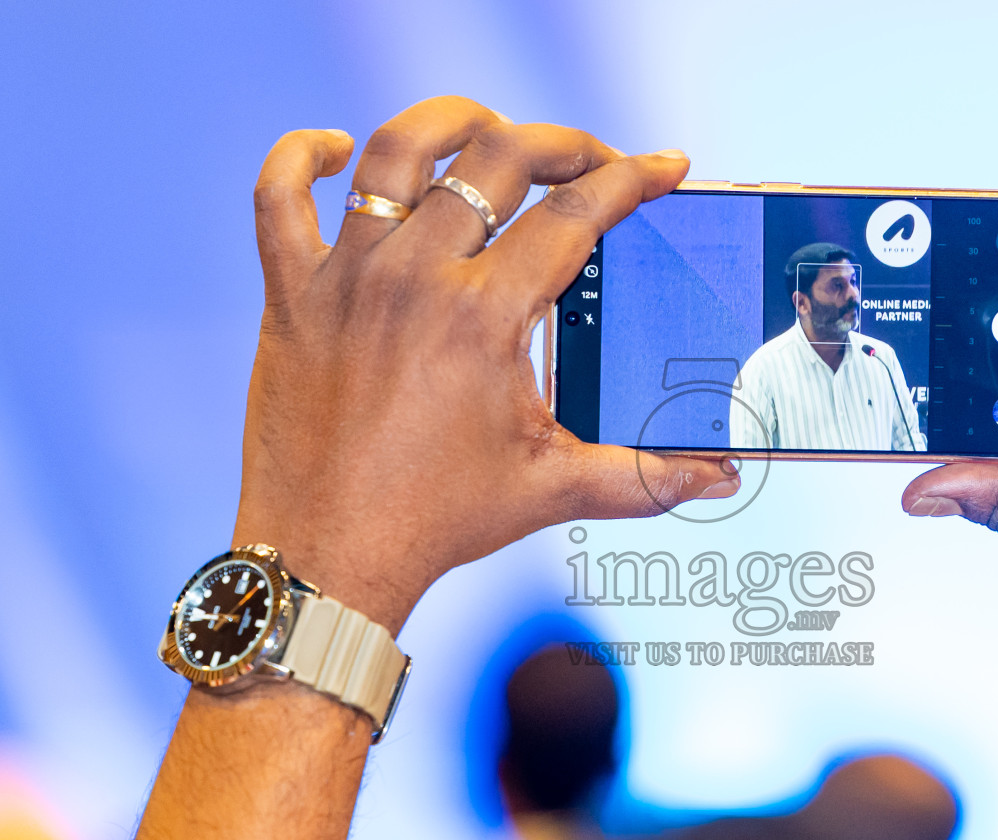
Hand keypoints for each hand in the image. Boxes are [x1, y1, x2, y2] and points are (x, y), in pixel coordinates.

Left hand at [231, 97, 736, 633]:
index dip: (633, 179)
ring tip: (485, 132)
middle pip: (500, 158)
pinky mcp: (294, 294)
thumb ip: (645, 476)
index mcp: (487, 318)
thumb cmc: (437, 522)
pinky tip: (335, 150)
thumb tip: (718, 476)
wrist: (331, 557)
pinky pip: (278, 197)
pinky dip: (302, 158)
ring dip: (452, 124)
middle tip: (590, 160)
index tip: (663, 167)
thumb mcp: (553, 488)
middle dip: (562, 142)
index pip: (577, 215)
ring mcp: (348, 279)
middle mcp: (417, 280)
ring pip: (396, 152)